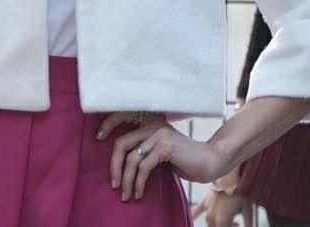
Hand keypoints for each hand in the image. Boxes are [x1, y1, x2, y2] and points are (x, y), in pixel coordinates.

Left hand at [99, 111, 228, 200]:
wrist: (211, 161)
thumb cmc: (185, 159)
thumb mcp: (159, 151)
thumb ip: (143, 149)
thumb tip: (119, 161)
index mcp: (150, 120)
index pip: (121, 115)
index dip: (107, 125)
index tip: (97, 139)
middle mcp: (153, 123)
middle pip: (120, 143)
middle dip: (114, 167)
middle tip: (114, 185)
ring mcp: (159, 134)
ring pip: (131, 158)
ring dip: (126, 180)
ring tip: (126, 195)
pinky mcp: (165, 147)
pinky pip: (143, 167)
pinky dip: (138, 182)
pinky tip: (138, 192)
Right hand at [192, 188, 252, 226]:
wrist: (232, 176)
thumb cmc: (241, 194)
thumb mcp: (248, 212)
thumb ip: (248, 225)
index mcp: (222, 221)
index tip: (237, 224)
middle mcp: (211, 216)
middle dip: (224, 226)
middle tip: (236, 222)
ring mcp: (207, 208)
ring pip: (208, 222)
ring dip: (217, 223)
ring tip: (231, 220)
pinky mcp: (204, 200)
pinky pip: (196, 211)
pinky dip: (194, 215)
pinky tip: (191, 218)